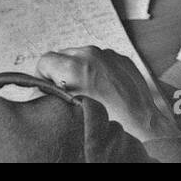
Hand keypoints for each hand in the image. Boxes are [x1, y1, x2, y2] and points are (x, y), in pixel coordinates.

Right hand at [37, 46, 178, 141]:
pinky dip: (98, 69)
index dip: (43, 76)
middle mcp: (91, 55)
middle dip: (61, 72)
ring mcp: (109, 55)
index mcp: (74, 66)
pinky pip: (102, 58)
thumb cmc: (104, 120)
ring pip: (83, 55)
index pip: (45, 60)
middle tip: (67, 93)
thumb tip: (40, 90)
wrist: (140, 125)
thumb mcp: (67, 110)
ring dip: (80, 69)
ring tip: (87, 91)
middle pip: (63, 55)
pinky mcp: (122, 59)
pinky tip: (103, 89)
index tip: (48, 89)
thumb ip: (49, 95)